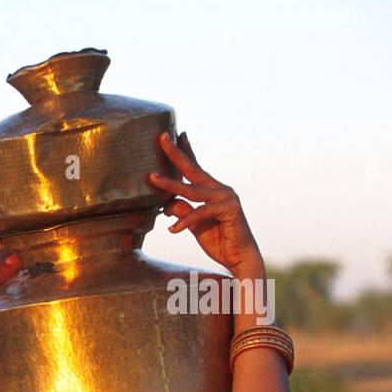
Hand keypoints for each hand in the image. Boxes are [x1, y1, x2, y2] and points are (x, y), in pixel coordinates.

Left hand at [149, 131, 262, 275]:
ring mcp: (226, 197)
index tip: (174, 135)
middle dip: (176, 154)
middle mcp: (220, 190)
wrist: (238, 257)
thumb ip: (183, 211)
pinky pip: (200, 213)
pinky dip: (185, 221)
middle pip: (193, 169)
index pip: (195, 168)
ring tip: (153, 178)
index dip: (185, 152)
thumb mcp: (194, 225)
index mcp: (212, 191)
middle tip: (162, 138)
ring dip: (170, 184)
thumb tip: (166, 203)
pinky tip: (172, 229)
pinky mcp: (229, 210)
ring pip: (192, 190)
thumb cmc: (218, 240)